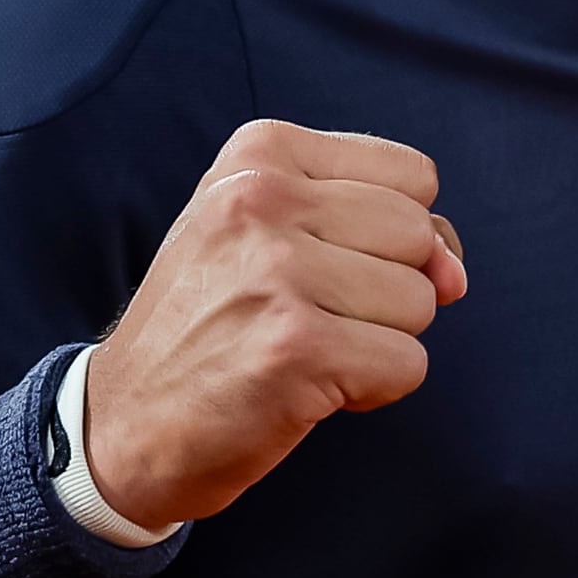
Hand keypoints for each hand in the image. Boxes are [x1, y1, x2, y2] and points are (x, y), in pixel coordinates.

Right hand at [82, 120, 467, 528]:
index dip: (390, 236)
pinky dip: (372, 389)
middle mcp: (262, 198)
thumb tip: (456, 273)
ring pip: (421, 302)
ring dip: (378, 342)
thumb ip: (382, 229)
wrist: (121, 424)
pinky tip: (306, 389)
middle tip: (305, 315)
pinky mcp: (296, 348)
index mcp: (259, 153)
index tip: (318, 263)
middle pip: (421, 237)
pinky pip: (408, 364)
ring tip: (301, 350)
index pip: (413, 176)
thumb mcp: (275, 238)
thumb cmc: (211, 326)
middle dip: (386, 291)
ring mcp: (277, 271)